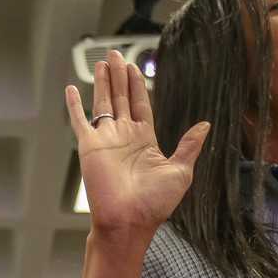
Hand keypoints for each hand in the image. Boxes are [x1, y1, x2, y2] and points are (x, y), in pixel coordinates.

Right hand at [66, 50, 209, 246]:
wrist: (129, 222)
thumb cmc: (154, 204)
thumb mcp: (180, 171)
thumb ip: (189, 145)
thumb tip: (205, 126)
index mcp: (145, 140)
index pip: (140, 104)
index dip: (137, 85)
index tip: (135, 67)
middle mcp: (124, 137)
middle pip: (120, 97)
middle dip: (119, 76)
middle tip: (117, 55)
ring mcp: (106, 140)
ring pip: (103, 102)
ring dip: (102, 82)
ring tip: (103, 61)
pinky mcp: (90, 146)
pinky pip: (80, 121)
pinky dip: (74, 105)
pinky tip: (71, 89)